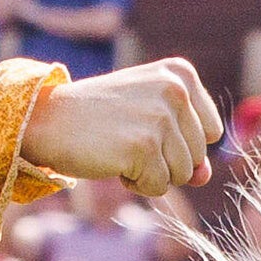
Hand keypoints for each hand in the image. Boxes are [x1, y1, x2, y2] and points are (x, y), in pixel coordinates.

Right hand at [25, 62, 225, 193]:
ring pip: (181, 175)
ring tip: (119, 148)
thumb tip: (204, 176)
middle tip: (126, 138)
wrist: (47, 119)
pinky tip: (111, 161)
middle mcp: (175, 90)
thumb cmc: (99, 119)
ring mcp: (159, 118)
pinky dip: (135, 184)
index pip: (212, 132)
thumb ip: (185, 145)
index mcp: (180, 74)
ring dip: (150, 173)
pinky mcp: (143, 147)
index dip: (180, 143)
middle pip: (198, 156)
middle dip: (165, 160)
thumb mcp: (148, 120)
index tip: (144, 126)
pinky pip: (158, 187)